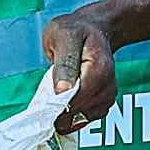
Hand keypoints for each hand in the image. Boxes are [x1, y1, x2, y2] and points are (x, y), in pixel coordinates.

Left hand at [38, 12, 116, 134]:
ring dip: (64, 115)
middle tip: (44, 99)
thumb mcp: (63, 36)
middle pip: (79, 111)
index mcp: (99, 69)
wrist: (93, 30)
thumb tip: (62, 91)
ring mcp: (108, 96)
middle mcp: (108, 86)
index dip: (57, 105)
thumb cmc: (74, 30)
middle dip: (58, 111)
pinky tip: (64, 102)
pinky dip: (71, 115)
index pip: (77, 98)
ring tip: (54, 97)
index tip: (41, 105)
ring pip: (81, 119)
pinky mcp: (104, 103)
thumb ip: (64, 63)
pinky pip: (85, 119)